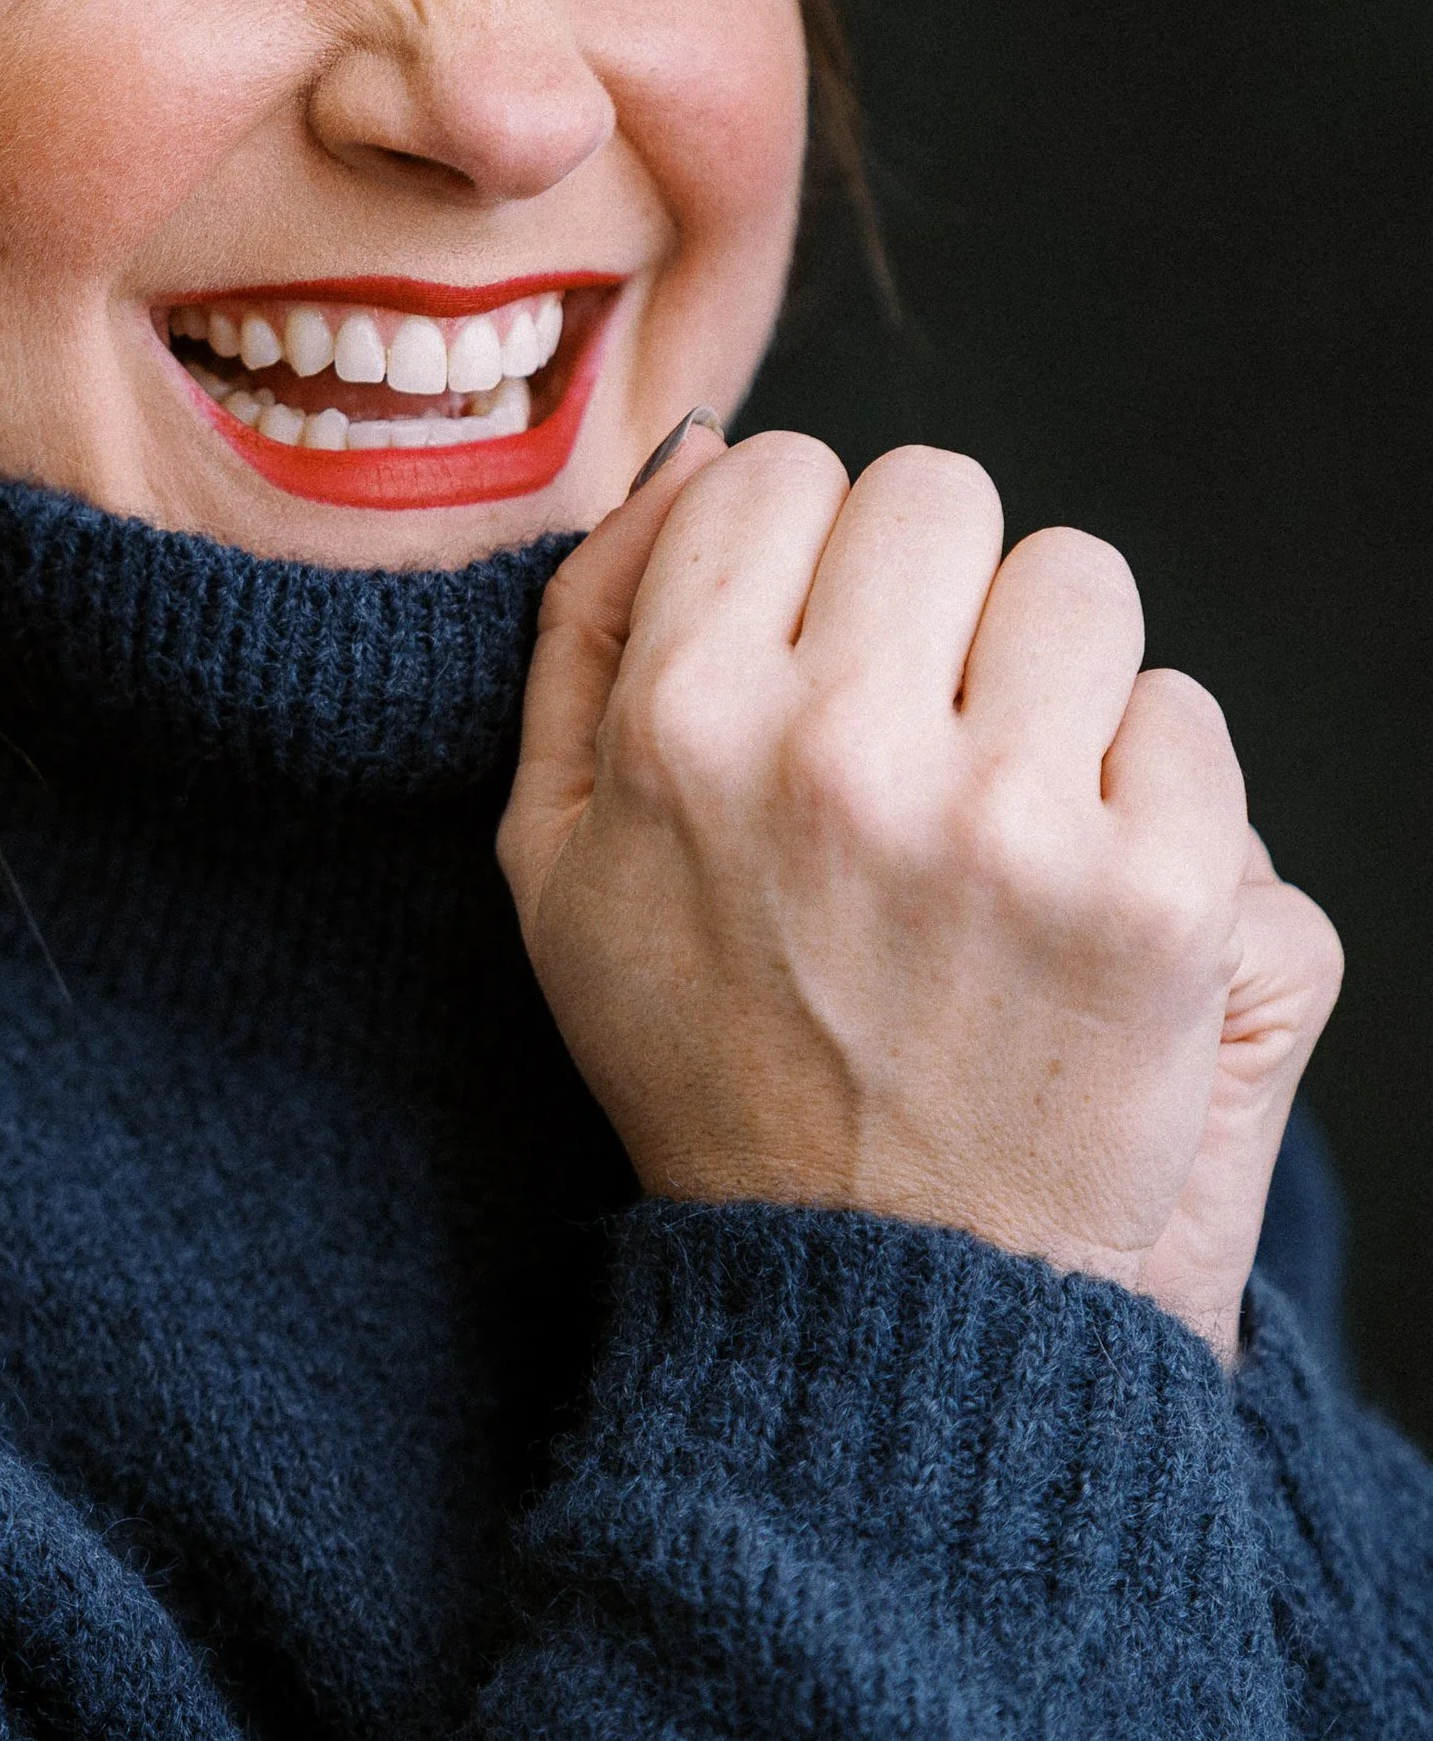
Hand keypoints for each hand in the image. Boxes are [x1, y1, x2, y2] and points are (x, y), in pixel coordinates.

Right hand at [500, 425, 1336, 1359]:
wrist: (884, 1291)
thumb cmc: (710, 1059)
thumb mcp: (555, 861)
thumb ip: (586, 631)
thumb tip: (704, 449)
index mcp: (682, 729)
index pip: (779, 470)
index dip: (797, 553)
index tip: (810, 652)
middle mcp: (841, 756)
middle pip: (937, 492)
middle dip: (929, 592)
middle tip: (916, 723)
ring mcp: (1014, 826)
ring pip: (1077, 581)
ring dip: (1047, 674)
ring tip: (1002, 804)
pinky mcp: (1164, 898)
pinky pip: (1184, 716)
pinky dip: (1146, 791)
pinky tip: (1075, 889)